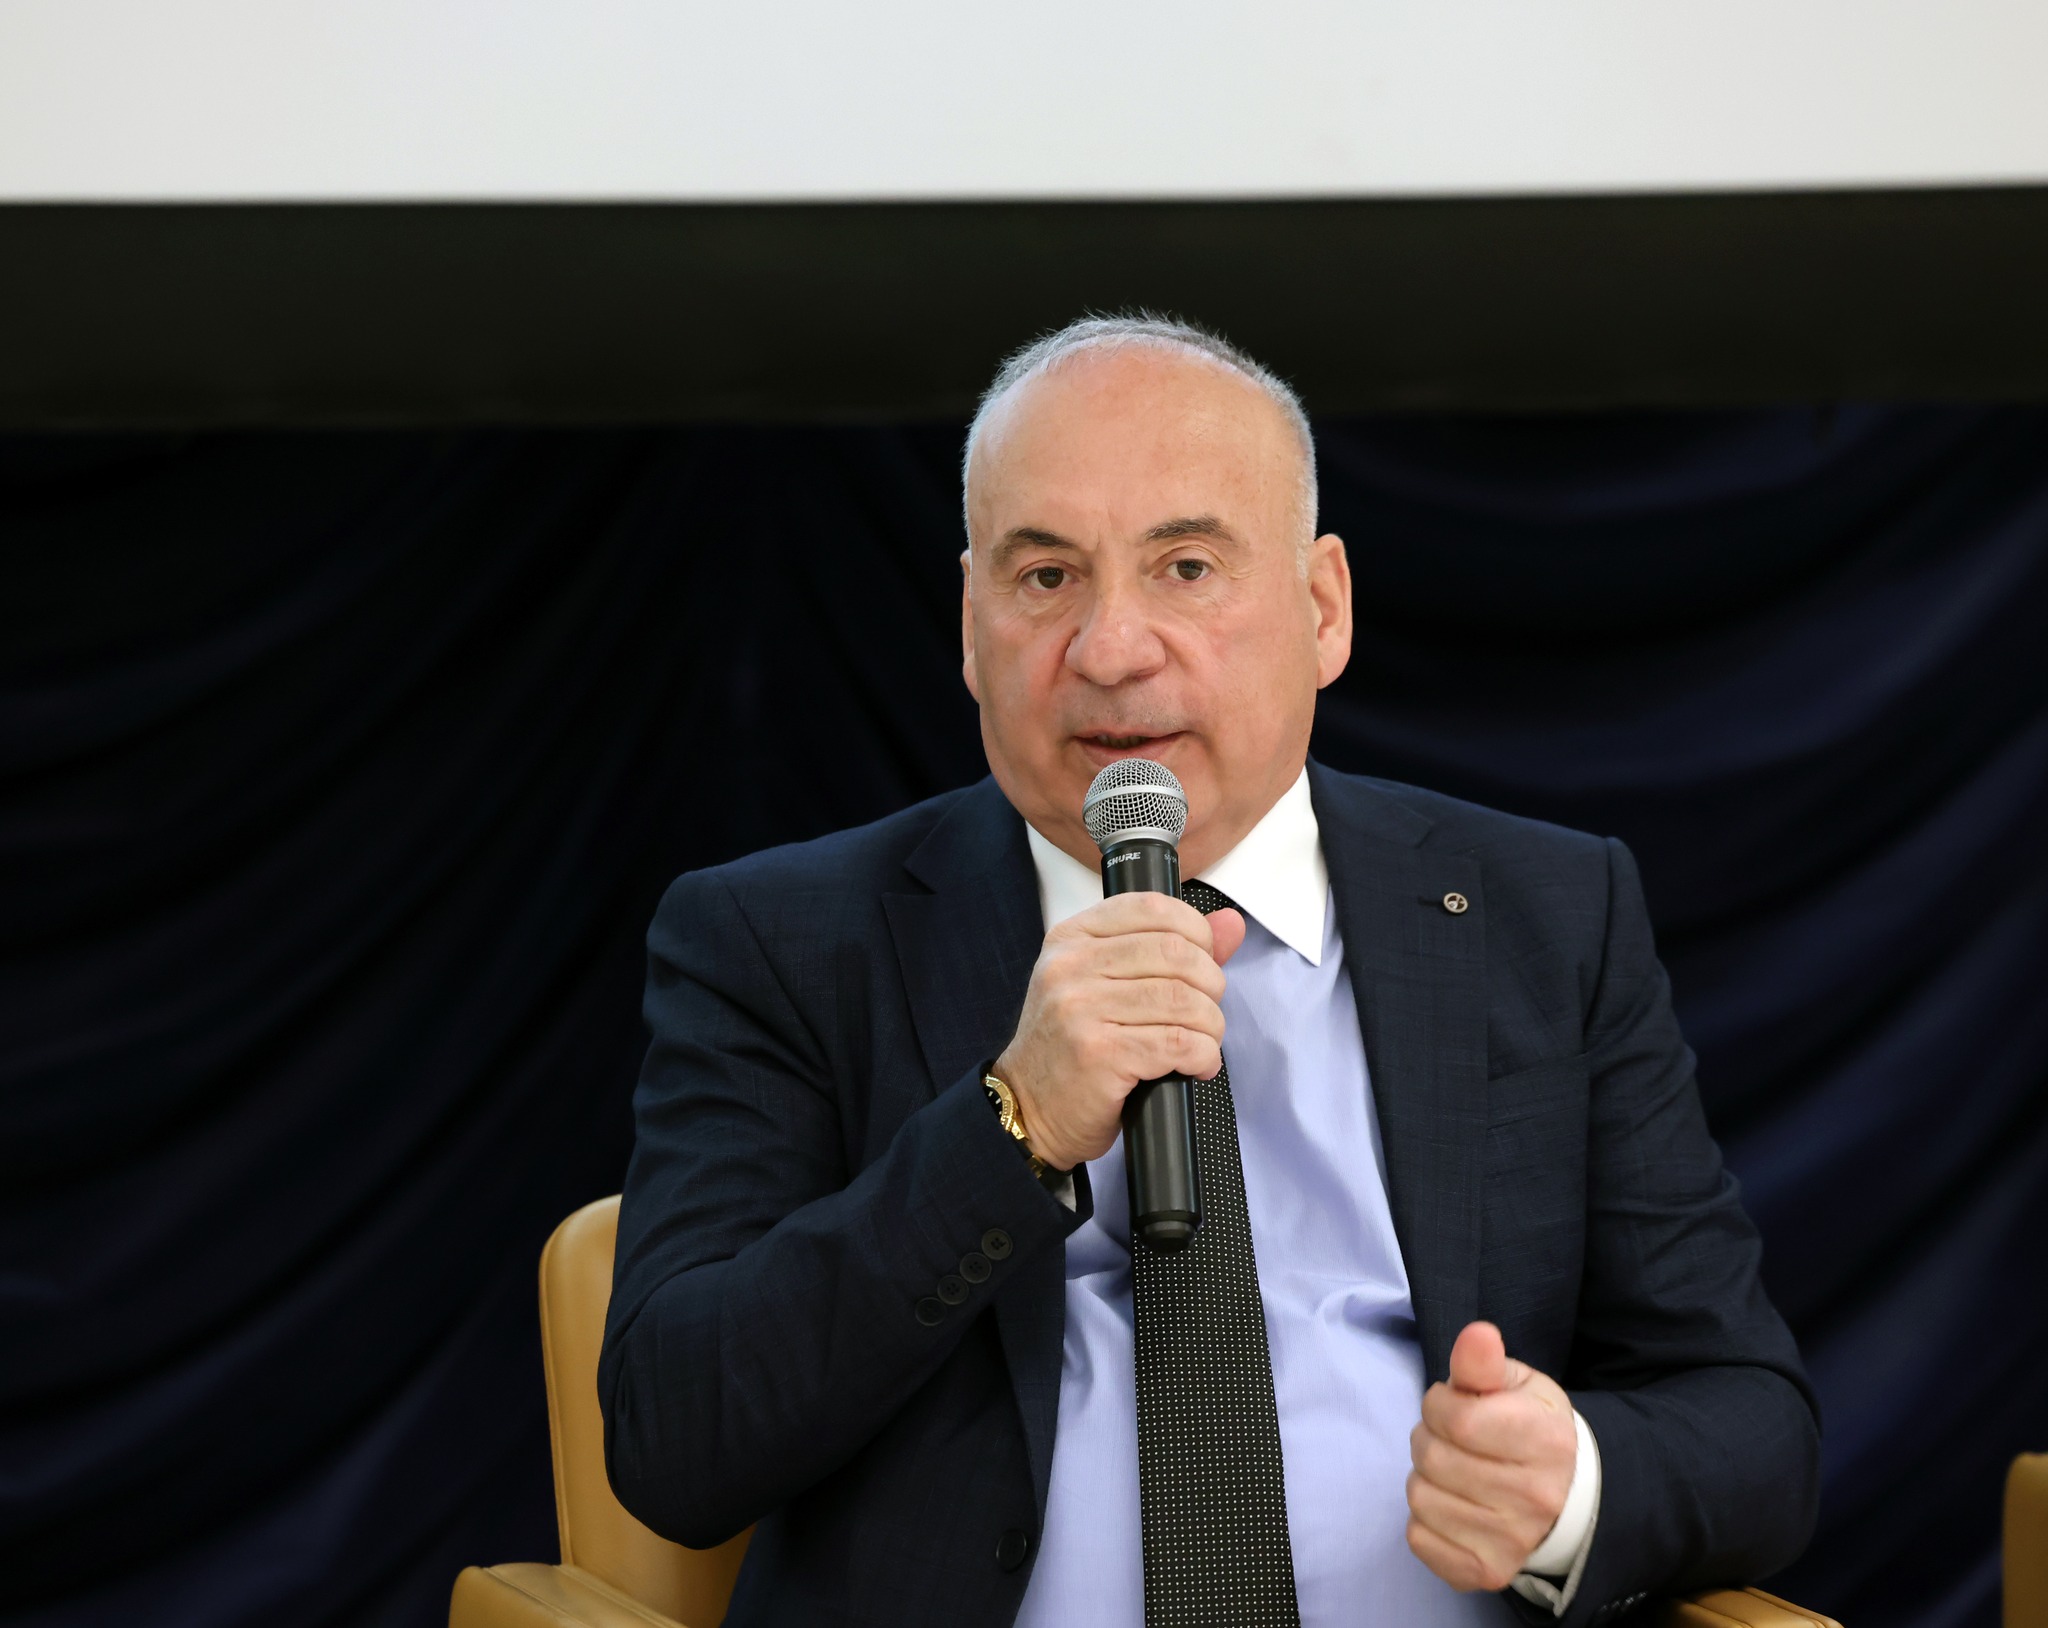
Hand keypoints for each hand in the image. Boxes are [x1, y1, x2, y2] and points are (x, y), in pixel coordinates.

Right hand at [994, 893, 1245, 1171]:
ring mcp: (1080, 1009)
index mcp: (1072, 938)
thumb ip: (1169, 948)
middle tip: (1206, 1011)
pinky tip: (1196, 1065)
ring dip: (1210, 1025)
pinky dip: (1203, 1056)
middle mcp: (1071, 966)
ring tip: (1203, 1041)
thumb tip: (1231, 922)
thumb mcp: (1106, 984)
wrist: (1028, 1107)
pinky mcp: (1099, 1054)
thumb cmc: (1072, 1046)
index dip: (1196, 932)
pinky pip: (1178, 1043)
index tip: (1204, 961)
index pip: (1152, 908)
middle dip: (1210, 984)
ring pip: (1182, 1000)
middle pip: (1176, 953)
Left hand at [1406, 1321, 1577, 1591]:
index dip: (1439, 1403)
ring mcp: (1512, 1541)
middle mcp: (1535, 1498)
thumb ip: (1485, 1362)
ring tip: (1453, 1469)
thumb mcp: (1516, 1384)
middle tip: (1450, 1437)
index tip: (1450, 1403)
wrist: (1564, 1497)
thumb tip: (1477, 1335)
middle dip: (1429, 1437)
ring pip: (1420, 1498)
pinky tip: (1452, 1504)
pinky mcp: (1486, 1572)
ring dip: (1425, 1476)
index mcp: (1546, 1441)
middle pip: (1434, 1458)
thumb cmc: (1529, 1428)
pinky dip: (1424, 1518)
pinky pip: (1418, 1538)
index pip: (1458, 1419)